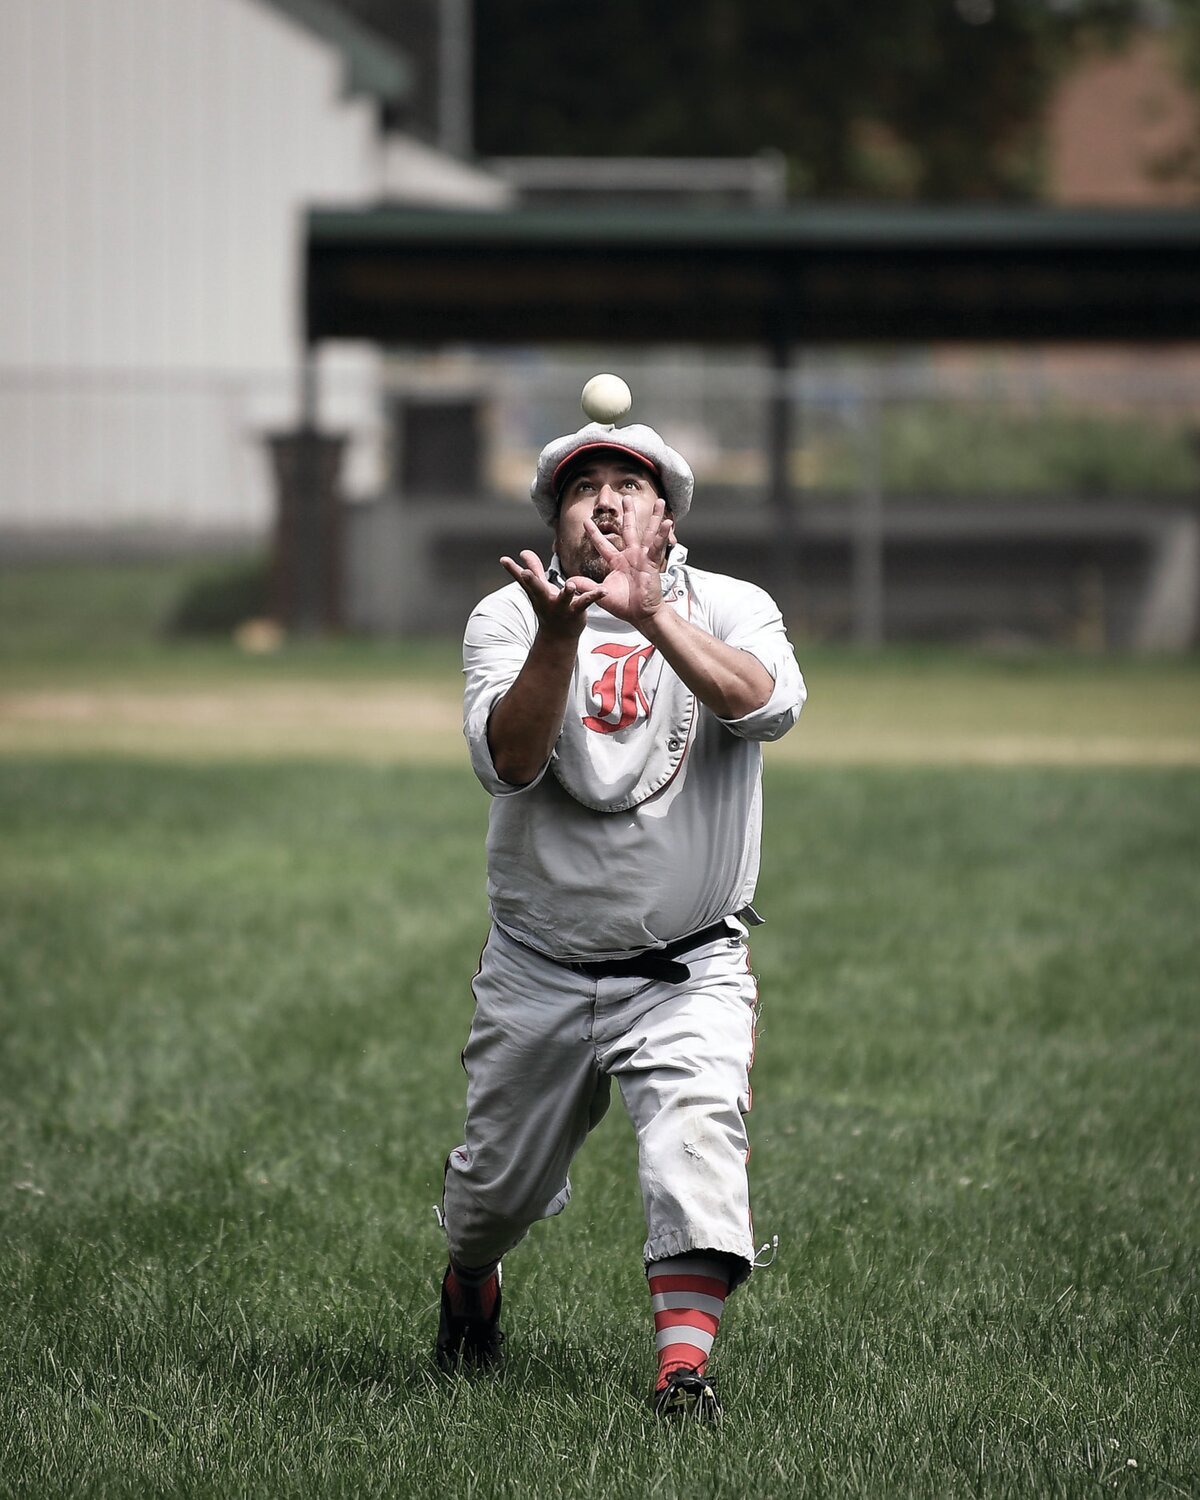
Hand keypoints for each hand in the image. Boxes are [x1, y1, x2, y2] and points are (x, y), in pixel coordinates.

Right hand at [500, 551, 592, 638]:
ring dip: (566, 592)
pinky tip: (603, 591)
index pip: (523, 580)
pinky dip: (595, 596)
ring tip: (569, 585)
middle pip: (537, 589)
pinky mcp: (576, 611)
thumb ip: (533, 570)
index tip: (503, 560)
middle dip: (531, 580)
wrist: (558, 637)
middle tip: (525, 573)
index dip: (513, 570)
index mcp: (537, 592)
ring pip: (563, 598)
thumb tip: (522, 552)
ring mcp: (561, 607)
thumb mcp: (538, 590)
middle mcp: (546, 599)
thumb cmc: (548, 608)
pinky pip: (586, 602)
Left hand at [572, 497, 672, 625]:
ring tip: (660, 501)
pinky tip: (666, 523)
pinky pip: (657, 547)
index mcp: (617, 561)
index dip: (594, 533)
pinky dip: (662, 535)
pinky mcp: (652, 564)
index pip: (602, 544)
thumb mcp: (601, 593)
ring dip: (654, 517)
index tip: (586, 521)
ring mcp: (643, 558)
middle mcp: (631, 556)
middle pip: (629, 529)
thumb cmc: (624, 605)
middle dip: (628, 513)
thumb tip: (569, 581)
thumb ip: (587, 585)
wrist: (640, 615)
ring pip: (648, 533)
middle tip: (626, 498)